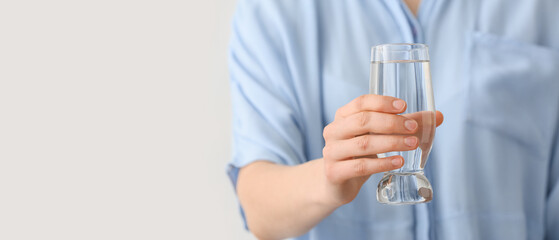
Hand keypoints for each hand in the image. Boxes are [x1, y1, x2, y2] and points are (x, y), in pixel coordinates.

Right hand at [321, 94, 443, 205]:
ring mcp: (331, 152)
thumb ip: (404, 125)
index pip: (361, 103)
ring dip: (391, 143)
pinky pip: (360, 166)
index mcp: (342, 116)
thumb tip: (437, 116)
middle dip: (391, 123)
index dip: (383, 102)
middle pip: (363, 121)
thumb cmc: (359, 155)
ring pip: (364, 144)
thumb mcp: (377, 137)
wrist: (336, 183)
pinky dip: (382, 163)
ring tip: (412, 144)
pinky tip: (398, 162)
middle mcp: (333, 131)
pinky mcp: (334, 172)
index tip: (404, 106)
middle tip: (414, 128)